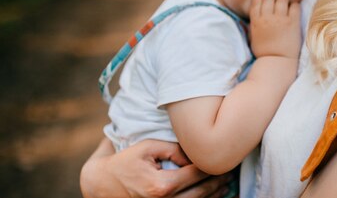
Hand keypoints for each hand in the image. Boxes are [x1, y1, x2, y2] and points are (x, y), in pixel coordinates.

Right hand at [80, 138, 234, 197]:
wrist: (101, 185)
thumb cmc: (126, 162)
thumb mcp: (147, 147)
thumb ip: (174, 148)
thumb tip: (194, 154)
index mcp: (161, 186)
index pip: (196, 174)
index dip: (212, 165)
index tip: (225, 158)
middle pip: (201, 193)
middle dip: (219, 181)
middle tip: (232, 171)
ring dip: (214, 195)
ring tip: (227, 184)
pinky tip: (212, 195)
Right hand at [249, 0, 300, 58]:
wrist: (276, 61)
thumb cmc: (264, 50)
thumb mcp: (253, 35)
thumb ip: (254, 21)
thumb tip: (257, 11)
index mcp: (256, 20)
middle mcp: (267, 17)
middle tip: (277, 1)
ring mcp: (280, 19)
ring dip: (284, 0)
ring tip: (286, 5)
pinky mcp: (293, 22)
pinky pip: (295, 6)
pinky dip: (294, 6)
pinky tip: (293, 10)